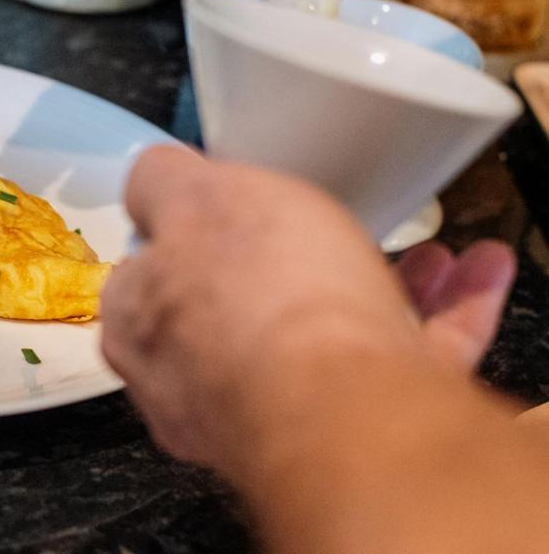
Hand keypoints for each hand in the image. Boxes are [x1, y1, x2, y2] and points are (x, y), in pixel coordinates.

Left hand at [100, 145, 515, 477]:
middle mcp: (193, 384)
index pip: (146, 275)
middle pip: (243, 307)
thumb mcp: (199, 198)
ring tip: (425, 252)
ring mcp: (270, 413)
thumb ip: (161, 182)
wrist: (349, 411)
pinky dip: (436, 320)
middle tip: (330, 223)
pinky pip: (389, 366)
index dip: (185, 234)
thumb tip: (150, 178)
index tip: (226, 210)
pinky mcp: (347, 434)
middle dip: (296, 256)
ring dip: (383, 283)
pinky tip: (471, 278)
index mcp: (141, 328)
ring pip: (325, 336)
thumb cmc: (261, 298)